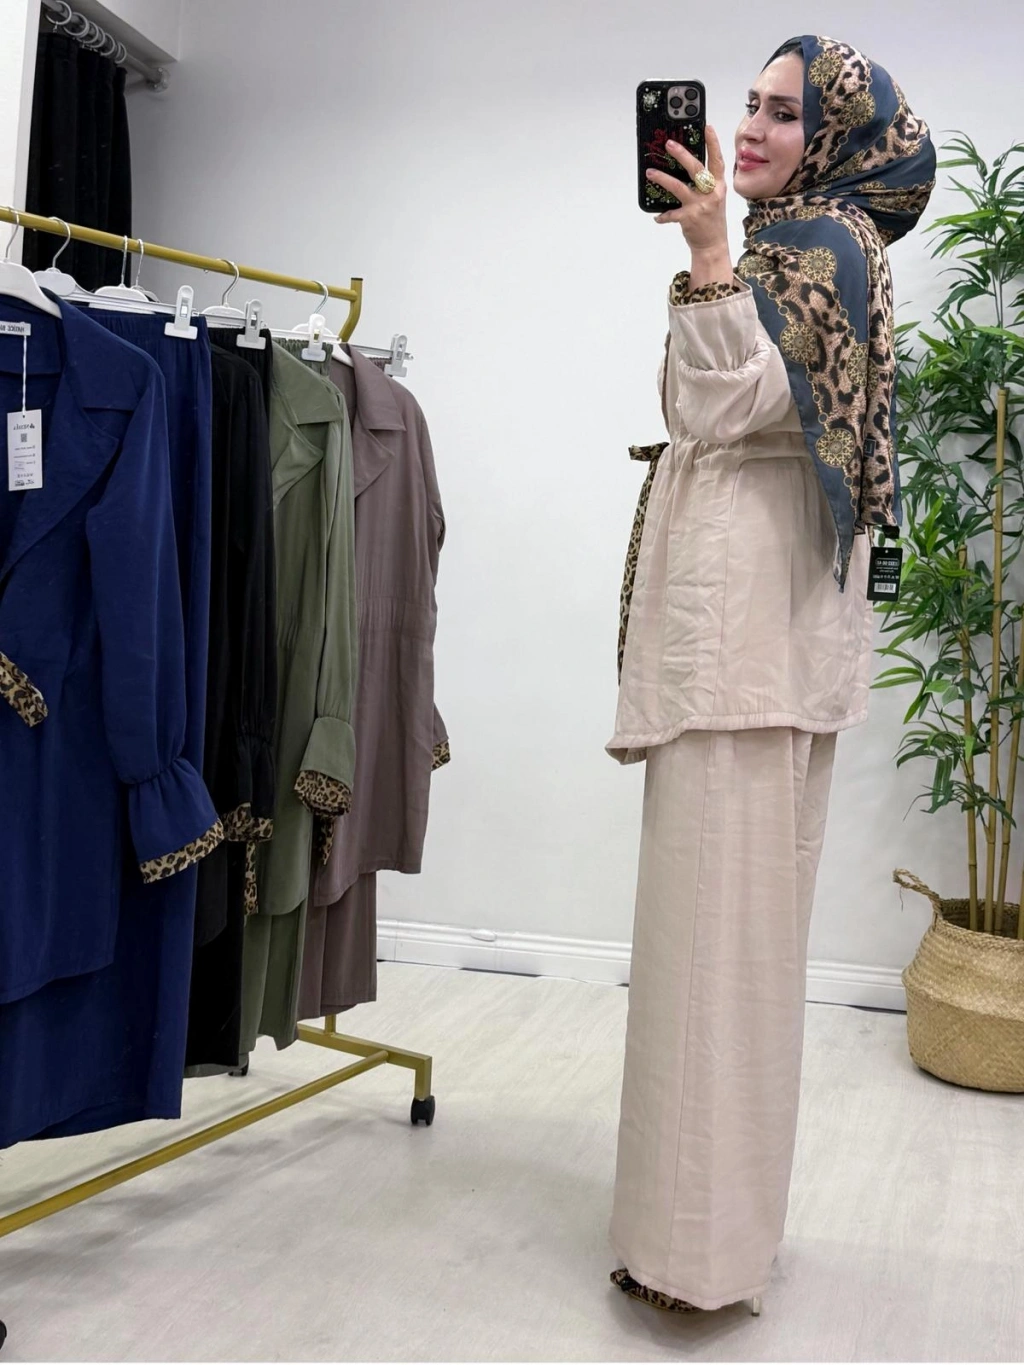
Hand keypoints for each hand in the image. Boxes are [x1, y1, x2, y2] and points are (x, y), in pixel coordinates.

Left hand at [646, 125, 728, 252]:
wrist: (713, 245)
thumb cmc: (712, 219)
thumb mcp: (714, 198)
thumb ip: (705, 183)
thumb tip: (685, 166)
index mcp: (719, 186)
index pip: (717, 161)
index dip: (713, 143)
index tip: (706, 128)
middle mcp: (712, 194)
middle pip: (696, 169)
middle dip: (682, 154)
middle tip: (669, 144)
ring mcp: (700, 206)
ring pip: (678, 187)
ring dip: (663, 179)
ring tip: (650, 172)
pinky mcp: (689, 218)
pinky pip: (671, 213)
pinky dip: (662, 215)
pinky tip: (657, 216)